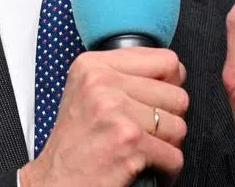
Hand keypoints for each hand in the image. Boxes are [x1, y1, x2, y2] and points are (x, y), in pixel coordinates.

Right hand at [20, 47, 189, 186]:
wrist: (55, 183)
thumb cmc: (73, 145)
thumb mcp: (86, 92)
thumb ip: (123, 74)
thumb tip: (174, 70)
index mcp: (94, 65)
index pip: (166, 60)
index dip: (170, 85)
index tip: (157, 101)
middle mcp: (102, 83)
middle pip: (177, 95)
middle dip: (168, 120)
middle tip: (146, 133)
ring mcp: (116, 111)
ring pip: (179, 126)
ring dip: (167, 146)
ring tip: (143, 151)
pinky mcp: (129, 142)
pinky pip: (174, 155)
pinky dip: (166, 169)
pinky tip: (146, 168)